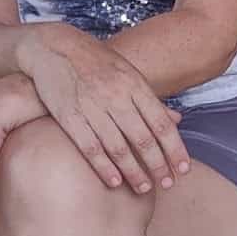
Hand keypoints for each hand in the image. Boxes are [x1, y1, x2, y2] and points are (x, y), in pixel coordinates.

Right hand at [18, 23, 189, 194]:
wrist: (53, 47)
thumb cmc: (95, 62)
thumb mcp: (127, 72)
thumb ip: (149, 99)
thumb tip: (177, 120)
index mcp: (134, 85)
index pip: (162, 123)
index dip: (175, 149)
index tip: (183, 169)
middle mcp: (116, 96)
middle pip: (143, 139)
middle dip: (157, 166)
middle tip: (166, 184)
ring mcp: (92, 106)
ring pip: (118, 147)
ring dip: (133, 172)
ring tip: (143, 188)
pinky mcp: (69, 116)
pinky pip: (90, 147)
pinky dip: (103, 167)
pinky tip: (114, 182)